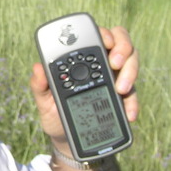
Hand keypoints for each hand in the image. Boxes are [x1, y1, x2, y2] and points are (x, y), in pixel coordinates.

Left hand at [30, 25, 138, 146]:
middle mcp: (102, 62)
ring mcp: (115, 78)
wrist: (65, 137)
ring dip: (130, 72)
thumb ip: (39, 84)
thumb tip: (38, 68)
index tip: (104, 42)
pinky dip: (132, 102)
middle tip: (115, 63)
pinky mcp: (123, 97)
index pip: (96, 35)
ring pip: (132, 63)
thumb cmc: (53, 111)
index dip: (103, 33)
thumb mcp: (43, 99)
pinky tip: (128, 114)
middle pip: (121, 43)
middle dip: (122, 48)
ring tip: (121, 89)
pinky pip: (132, 94)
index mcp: (81, 57)